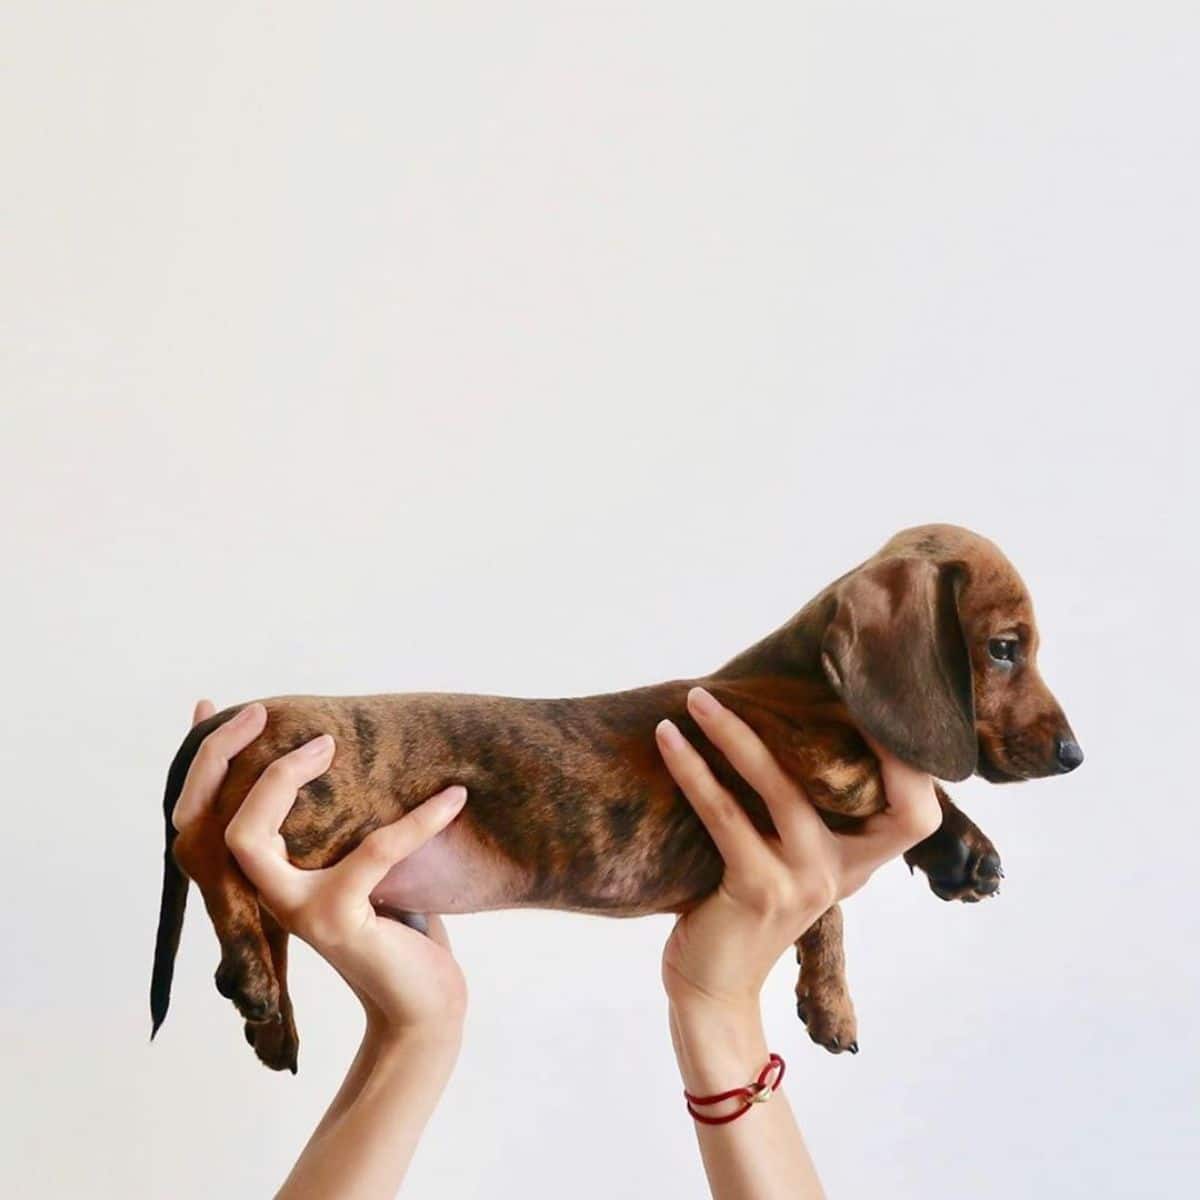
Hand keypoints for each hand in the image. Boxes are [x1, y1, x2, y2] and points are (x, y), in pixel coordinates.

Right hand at [174, 700, 468, 1036]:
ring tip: (331, 743)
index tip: (222, 706)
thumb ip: (343, 825)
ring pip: (251, 838)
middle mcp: (271, 897)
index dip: (207, 763)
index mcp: (272, 880)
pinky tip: (454, 798)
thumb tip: (349, 757)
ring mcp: (299, 912)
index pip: (208, 819)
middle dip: (223, 761)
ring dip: (285, 777)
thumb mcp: (363, 865)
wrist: (424, 1009)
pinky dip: (420, 819)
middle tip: (268, 715)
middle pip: (210, 828)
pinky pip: (374, 851)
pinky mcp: (340, 921)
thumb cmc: (399, 930)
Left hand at [655, 686, 940, 1018]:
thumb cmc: (746, 909)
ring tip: (697, 698)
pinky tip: (669, 740)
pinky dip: (693, 770)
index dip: (907, 755)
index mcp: (860, 858)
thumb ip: (805, 812)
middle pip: (861, 782)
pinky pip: (725, 813)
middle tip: (768, 677)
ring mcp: (806, 880)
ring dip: (734, 734)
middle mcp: (844, 869)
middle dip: (825, 719)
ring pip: (781, 787)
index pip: (916, 807)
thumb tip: (782, 727)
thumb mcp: (792, 860)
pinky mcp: (759, 889)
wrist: (714, 986)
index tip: (868, 697)